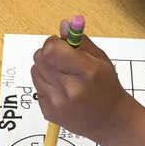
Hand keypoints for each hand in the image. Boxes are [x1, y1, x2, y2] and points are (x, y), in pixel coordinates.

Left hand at [32, 26, 144, 145]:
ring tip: (63, 75)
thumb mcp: (101, 59)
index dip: (54, 43)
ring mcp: (56, 103)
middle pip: (40, 57)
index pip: (51, 49)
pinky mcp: (47, 111)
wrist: (109, 121)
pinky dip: (46, 83)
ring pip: (35, 70)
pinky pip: (37, 86)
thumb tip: (63, 25)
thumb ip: (80, 41)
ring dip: (46, 67)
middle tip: (63, 59)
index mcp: (86, 72)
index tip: (62, 45)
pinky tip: (62, 89)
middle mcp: (70, 88)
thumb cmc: (107, 85)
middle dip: (49, 53)